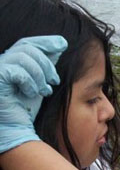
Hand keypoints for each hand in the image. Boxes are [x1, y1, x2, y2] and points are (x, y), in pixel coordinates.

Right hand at [0, 35, 67, 153]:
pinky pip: (17, 71)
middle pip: (27, 48)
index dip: (45, 41)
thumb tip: (59, 45)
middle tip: (55, 80)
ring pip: (23, 57)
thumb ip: (46, 65)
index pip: (27, 43)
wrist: (17, 128)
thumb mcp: (40, 83)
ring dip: (39, 75)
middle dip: (46, 64)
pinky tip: (32, 93)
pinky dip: (29, 82)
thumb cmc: (26, 108)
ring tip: (44, 90)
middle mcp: (1, 62)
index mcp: (10, 61)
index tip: (63, 43)